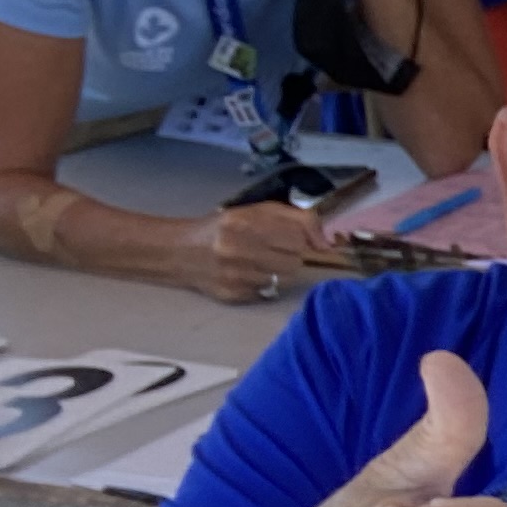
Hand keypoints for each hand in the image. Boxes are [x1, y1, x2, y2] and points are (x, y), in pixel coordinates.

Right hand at [185, 195, 344, 304]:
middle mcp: (239, 248)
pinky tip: (246, 275)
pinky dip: (263, 284)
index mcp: (245, 222)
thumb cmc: (224, 228)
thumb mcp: (256, 211)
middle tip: (270, 250)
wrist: (180, 252)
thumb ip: (296, 219)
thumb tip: (327, 243)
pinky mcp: (233, 295)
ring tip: (257, 262)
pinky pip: (268, 292)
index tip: (288, 238)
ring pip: (284, 279)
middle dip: (288, 256)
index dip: (298, 239)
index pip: (298, 238)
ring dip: (277, 271)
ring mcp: (235, 275)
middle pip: (295, 261)